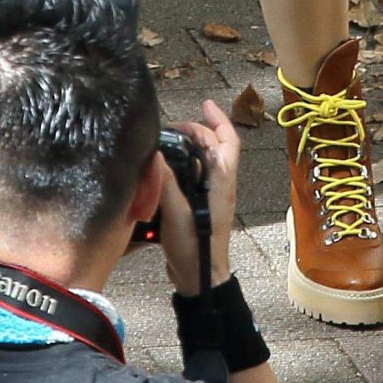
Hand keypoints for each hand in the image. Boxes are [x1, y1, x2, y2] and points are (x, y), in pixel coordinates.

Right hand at [159, 99, 238, 297]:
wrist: (199, 279)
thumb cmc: (195, 246)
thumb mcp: (177, 212)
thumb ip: (166, 182)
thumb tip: (155, 154)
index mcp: (222, 179)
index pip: (227, 140)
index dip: (218, 119)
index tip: (205, 104)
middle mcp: (220, 184)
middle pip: (213, 147)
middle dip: (196, 132)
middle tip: (173, 127)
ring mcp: (210, 197)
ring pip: (203, 163)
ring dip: (188, 150)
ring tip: (167, 144)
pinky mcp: (198, 208)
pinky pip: (193, 179)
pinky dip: (180, 169)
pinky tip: (162, 172)